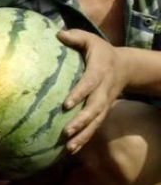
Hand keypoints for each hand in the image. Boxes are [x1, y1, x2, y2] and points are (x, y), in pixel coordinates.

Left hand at [57, 29, 126, 152]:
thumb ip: (75, 37)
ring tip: (69, 148)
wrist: (125, 67)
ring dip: (83, 136)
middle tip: (66, 132)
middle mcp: (103, 90)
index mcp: (99, 72)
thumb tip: (58, 34)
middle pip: (95, 109)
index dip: (79, 94)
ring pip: (95, 123)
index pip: (89, 84)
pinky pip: (94, 127)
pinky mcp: (102, 112)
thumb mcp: (91, 40)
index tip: (66, 104)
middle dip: (81, 122)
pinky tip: (71, 151)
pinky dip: (84, 139)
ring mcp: (104, 103)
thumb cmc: (101, 52)